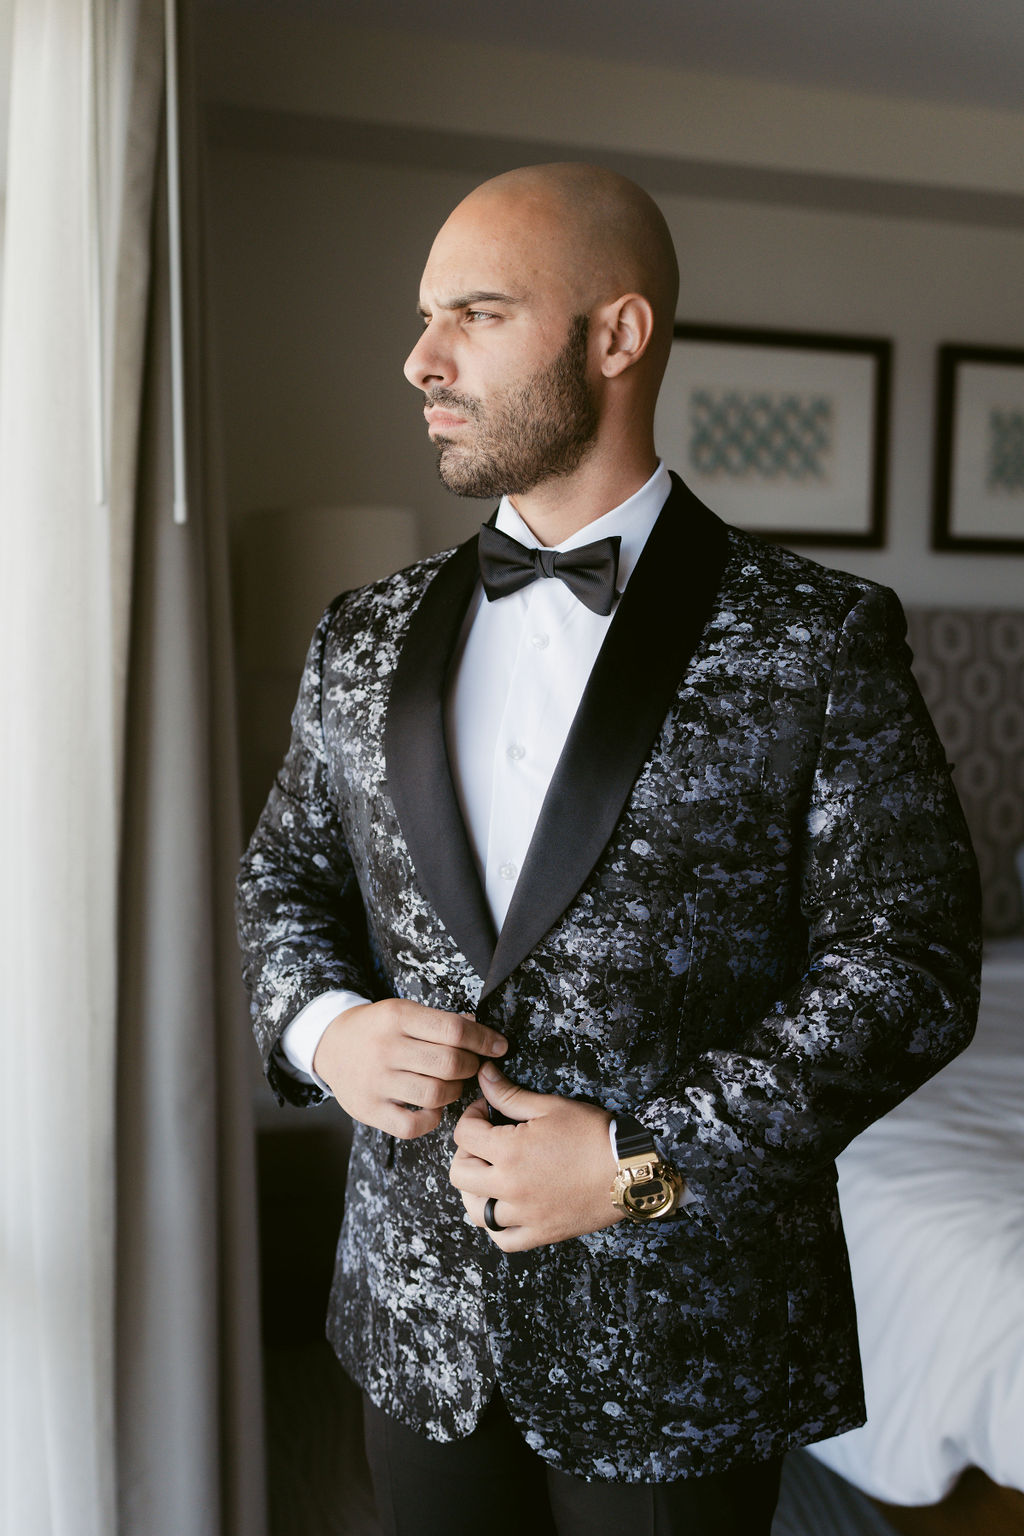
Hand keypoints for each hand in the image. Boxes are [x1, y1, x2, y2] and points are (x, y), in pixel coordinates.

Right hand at [312, 999, 506, 1139]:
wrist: (331, 1045)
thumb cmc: (378, 1028)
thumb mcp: (404, 1011)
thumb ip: (440, 1022)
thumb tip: (482, 1032)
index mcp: (398, 1017)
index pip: (454, 1029)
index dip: (484, 1039)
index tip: (498, 1046)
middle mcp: (386, 1048)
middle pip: (449, 1063)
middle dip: (472, 1066)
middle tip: (472, 1066)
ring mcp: (376, 1082)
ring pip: (436, 1094)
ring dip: (456, 1091)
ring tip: (452, 1084)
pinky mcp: (369, 1110)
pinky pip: (413, 1125)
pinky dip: (432, 1118)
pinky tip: (433, 1106)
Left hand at [449, 1063, 621, 1251]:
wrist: (630, 1169)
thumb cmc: (593, 1134)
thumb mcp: (550, 1107)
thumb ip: (509, 1094)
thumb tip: (483, 1075)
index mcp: (509, 1151)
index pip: (464, 1134)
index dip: (471, 1116)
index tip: (487, 1112)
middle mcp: (509, 1187)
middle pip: (459, 1174)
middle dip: (467, 1152)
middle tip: (486, 1142)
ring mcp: (524, 1215)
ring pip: (475, 1211)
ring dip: (475, 1190)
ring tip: (491, 1174)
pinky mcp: (540, 1234)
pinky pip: (503, 1240)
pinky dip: (496, 1226)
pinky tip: (503, 1208)